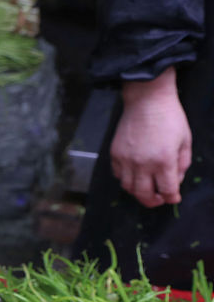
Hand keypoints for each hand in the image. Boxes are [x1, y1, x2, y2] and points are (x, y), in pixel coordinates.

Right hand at [111, 67, 191, 207]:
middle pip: (144, 194)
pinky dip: (126, 179)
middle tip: (158, 200)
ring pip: (128, 187)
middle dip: (153, 201)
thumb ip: (182, 163)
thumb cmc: (170, 117)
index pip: (167, 189)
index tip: (173, 198)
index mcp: (164, 160)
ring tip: (145, 188)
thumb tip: (175, 180)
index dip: (172, 197)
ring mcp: (126, 160)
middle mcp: (143, 164)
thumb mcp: (185, 140)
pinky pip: (118, 175)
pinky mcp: (115, 154)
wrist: (147, 100)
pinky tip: (134, 174)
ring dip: (138, 191)